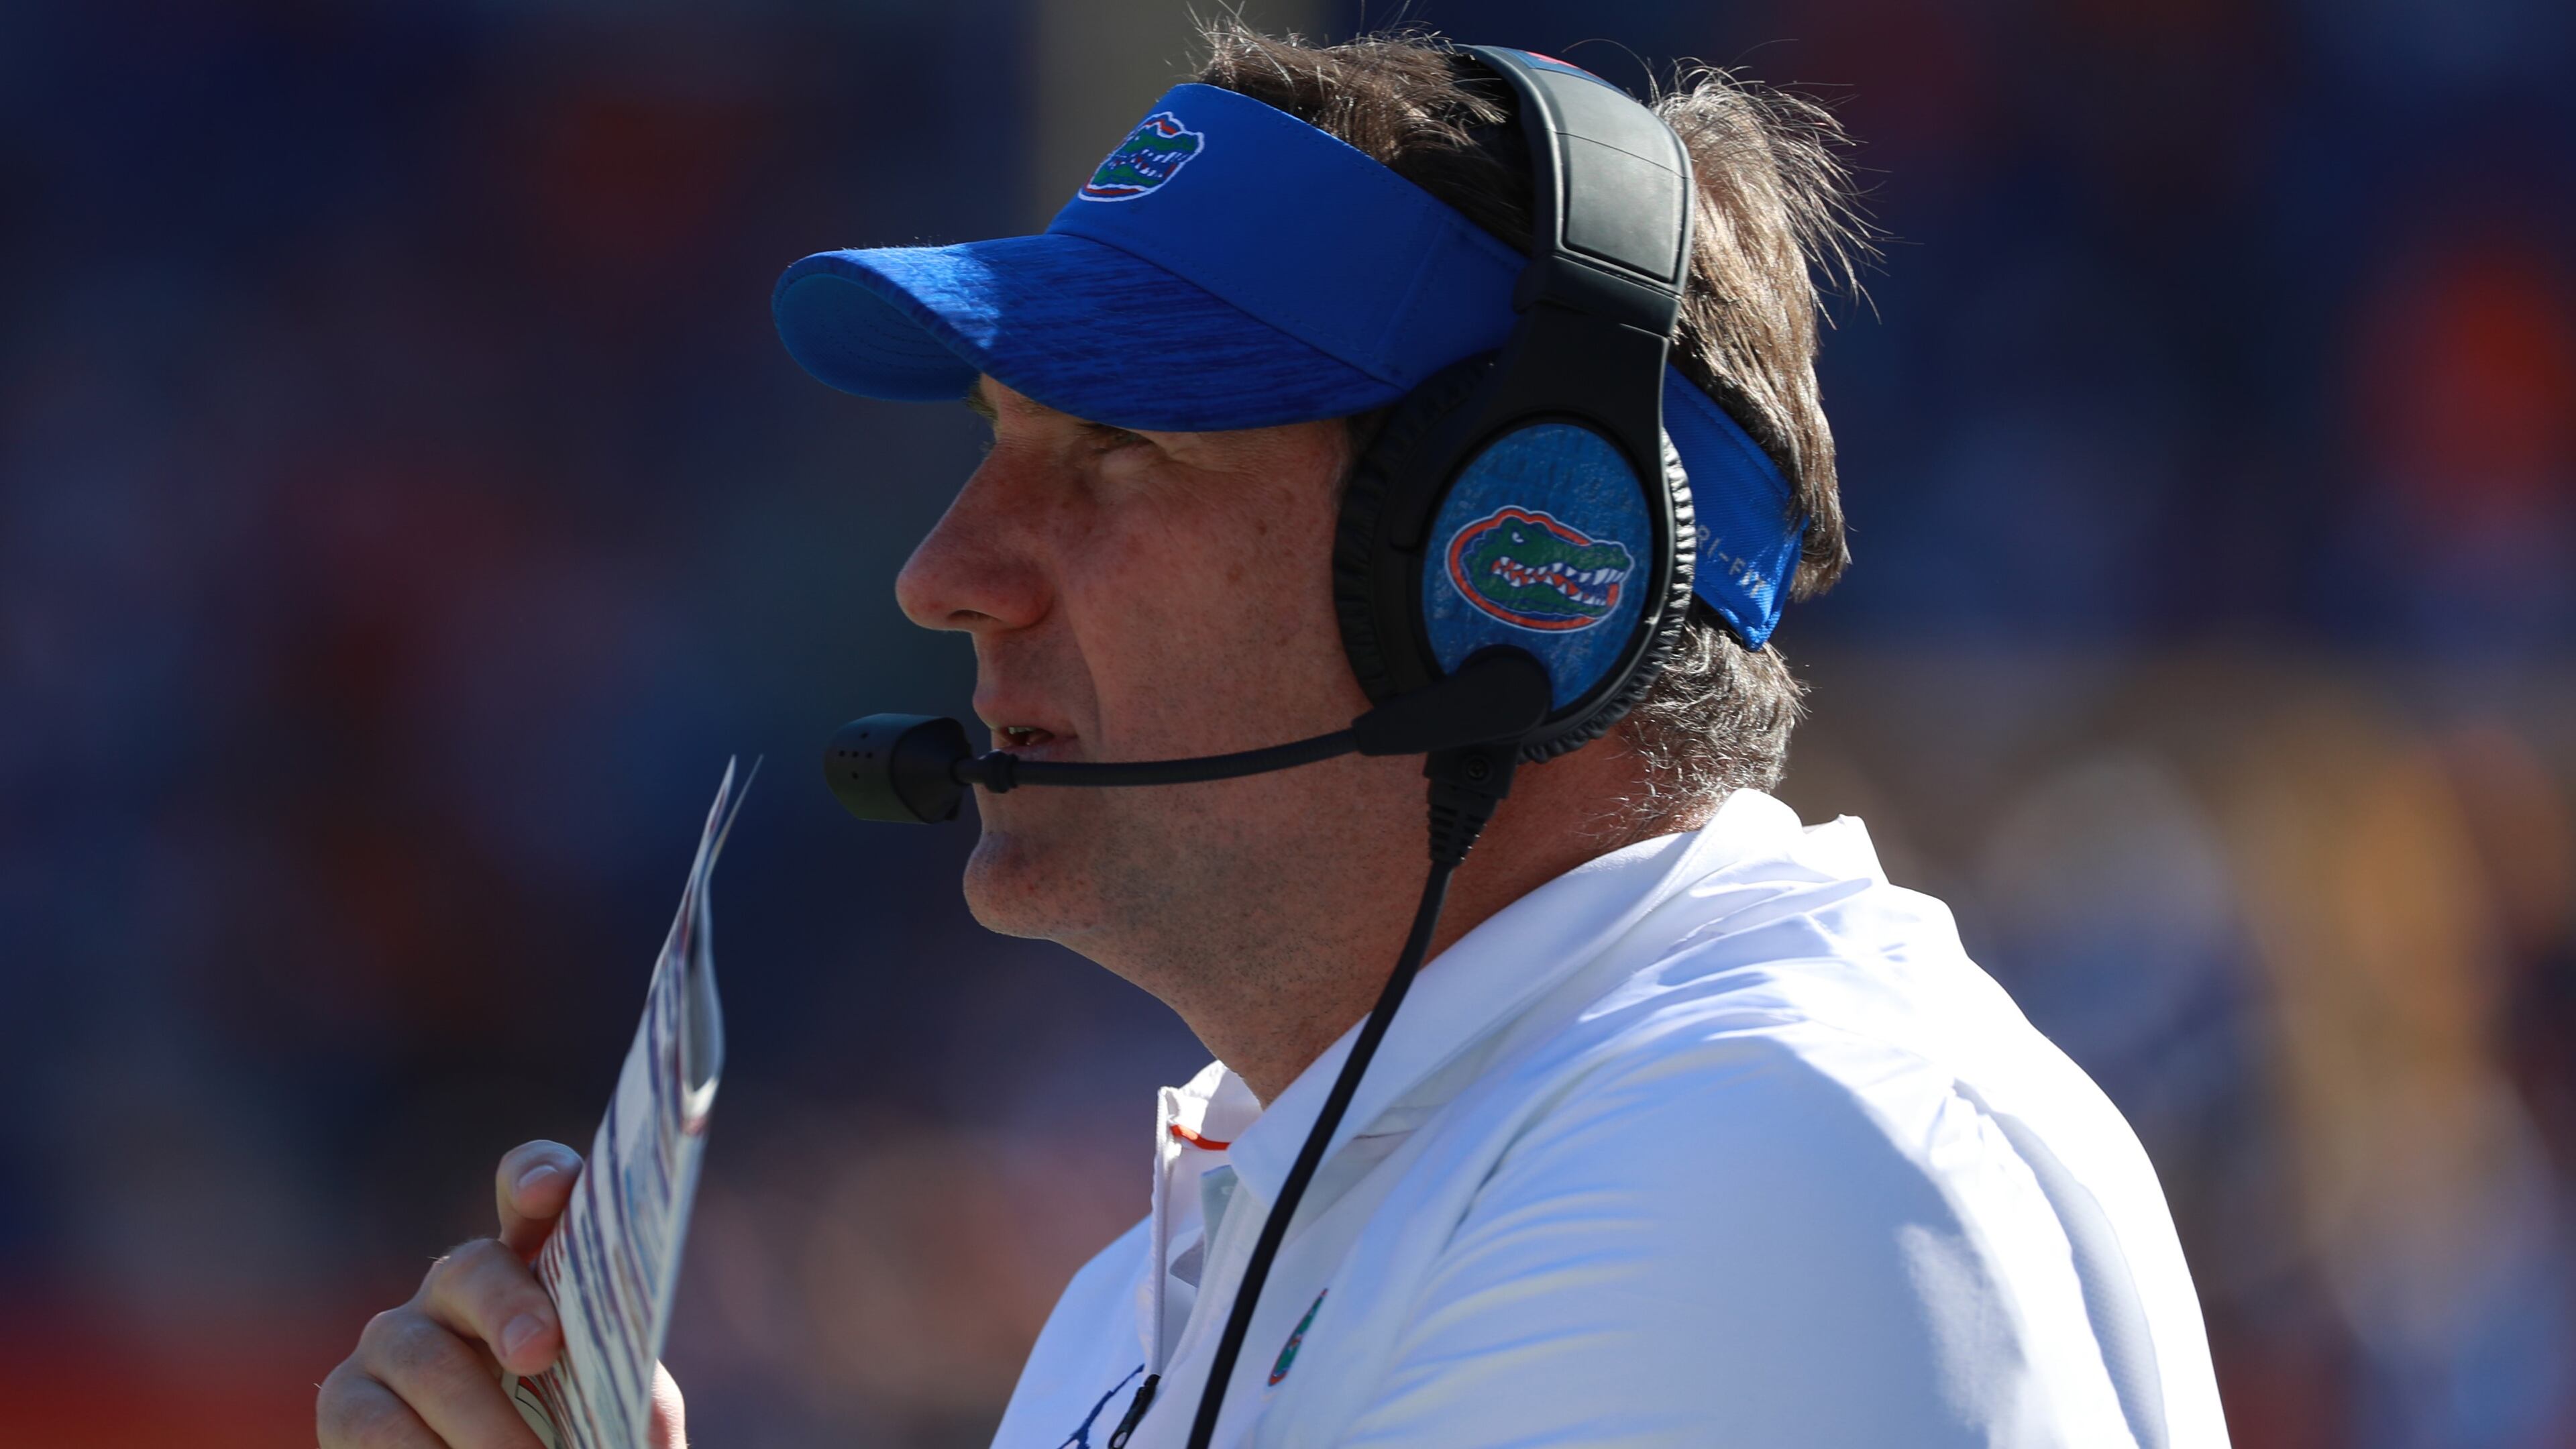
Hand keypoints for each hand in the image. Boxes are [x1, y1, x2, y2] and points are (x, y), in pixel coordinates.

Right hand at [317, 1140, 686, 1447]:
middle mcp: (457, 1289)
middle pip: (472, 1268)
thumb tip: (638, 1404)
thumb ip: (628, 1391)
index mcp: (533, 1272)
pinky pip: (377, 1425)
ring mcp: (392, 1341)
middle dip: (508, 1306)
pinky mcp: (346, 1401)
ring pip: (428, 1361)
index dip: (536, 1174)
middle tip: (540, 1351)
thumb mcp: (611, 1412)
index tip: (548, 1188)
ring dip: (482, 1423)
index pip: (530, 1196)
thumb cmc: (572, 1441)